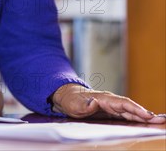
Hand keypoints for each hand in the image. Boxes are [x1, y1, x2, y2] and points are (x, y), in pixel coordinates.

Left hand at [51, 84, 165, 122]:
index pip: (124, 104)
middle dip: (146, 115)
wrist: (67, 98)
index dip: (136, 109)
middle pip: (131, 109)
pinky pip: (127, 117)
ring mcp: (112, 108)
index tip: (148, 116)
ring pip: (131, 113)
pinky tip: (146, 124)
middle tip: (161, 122)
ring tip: (159, 123)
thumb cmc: (70, 101)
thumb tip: (94, 102)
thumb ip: (83, 104)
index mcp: (104, 99)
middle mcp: (111, 102)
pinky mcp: (111, 113)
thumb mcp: (73, 104)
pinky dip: (137, 120)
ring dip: (144, 118)